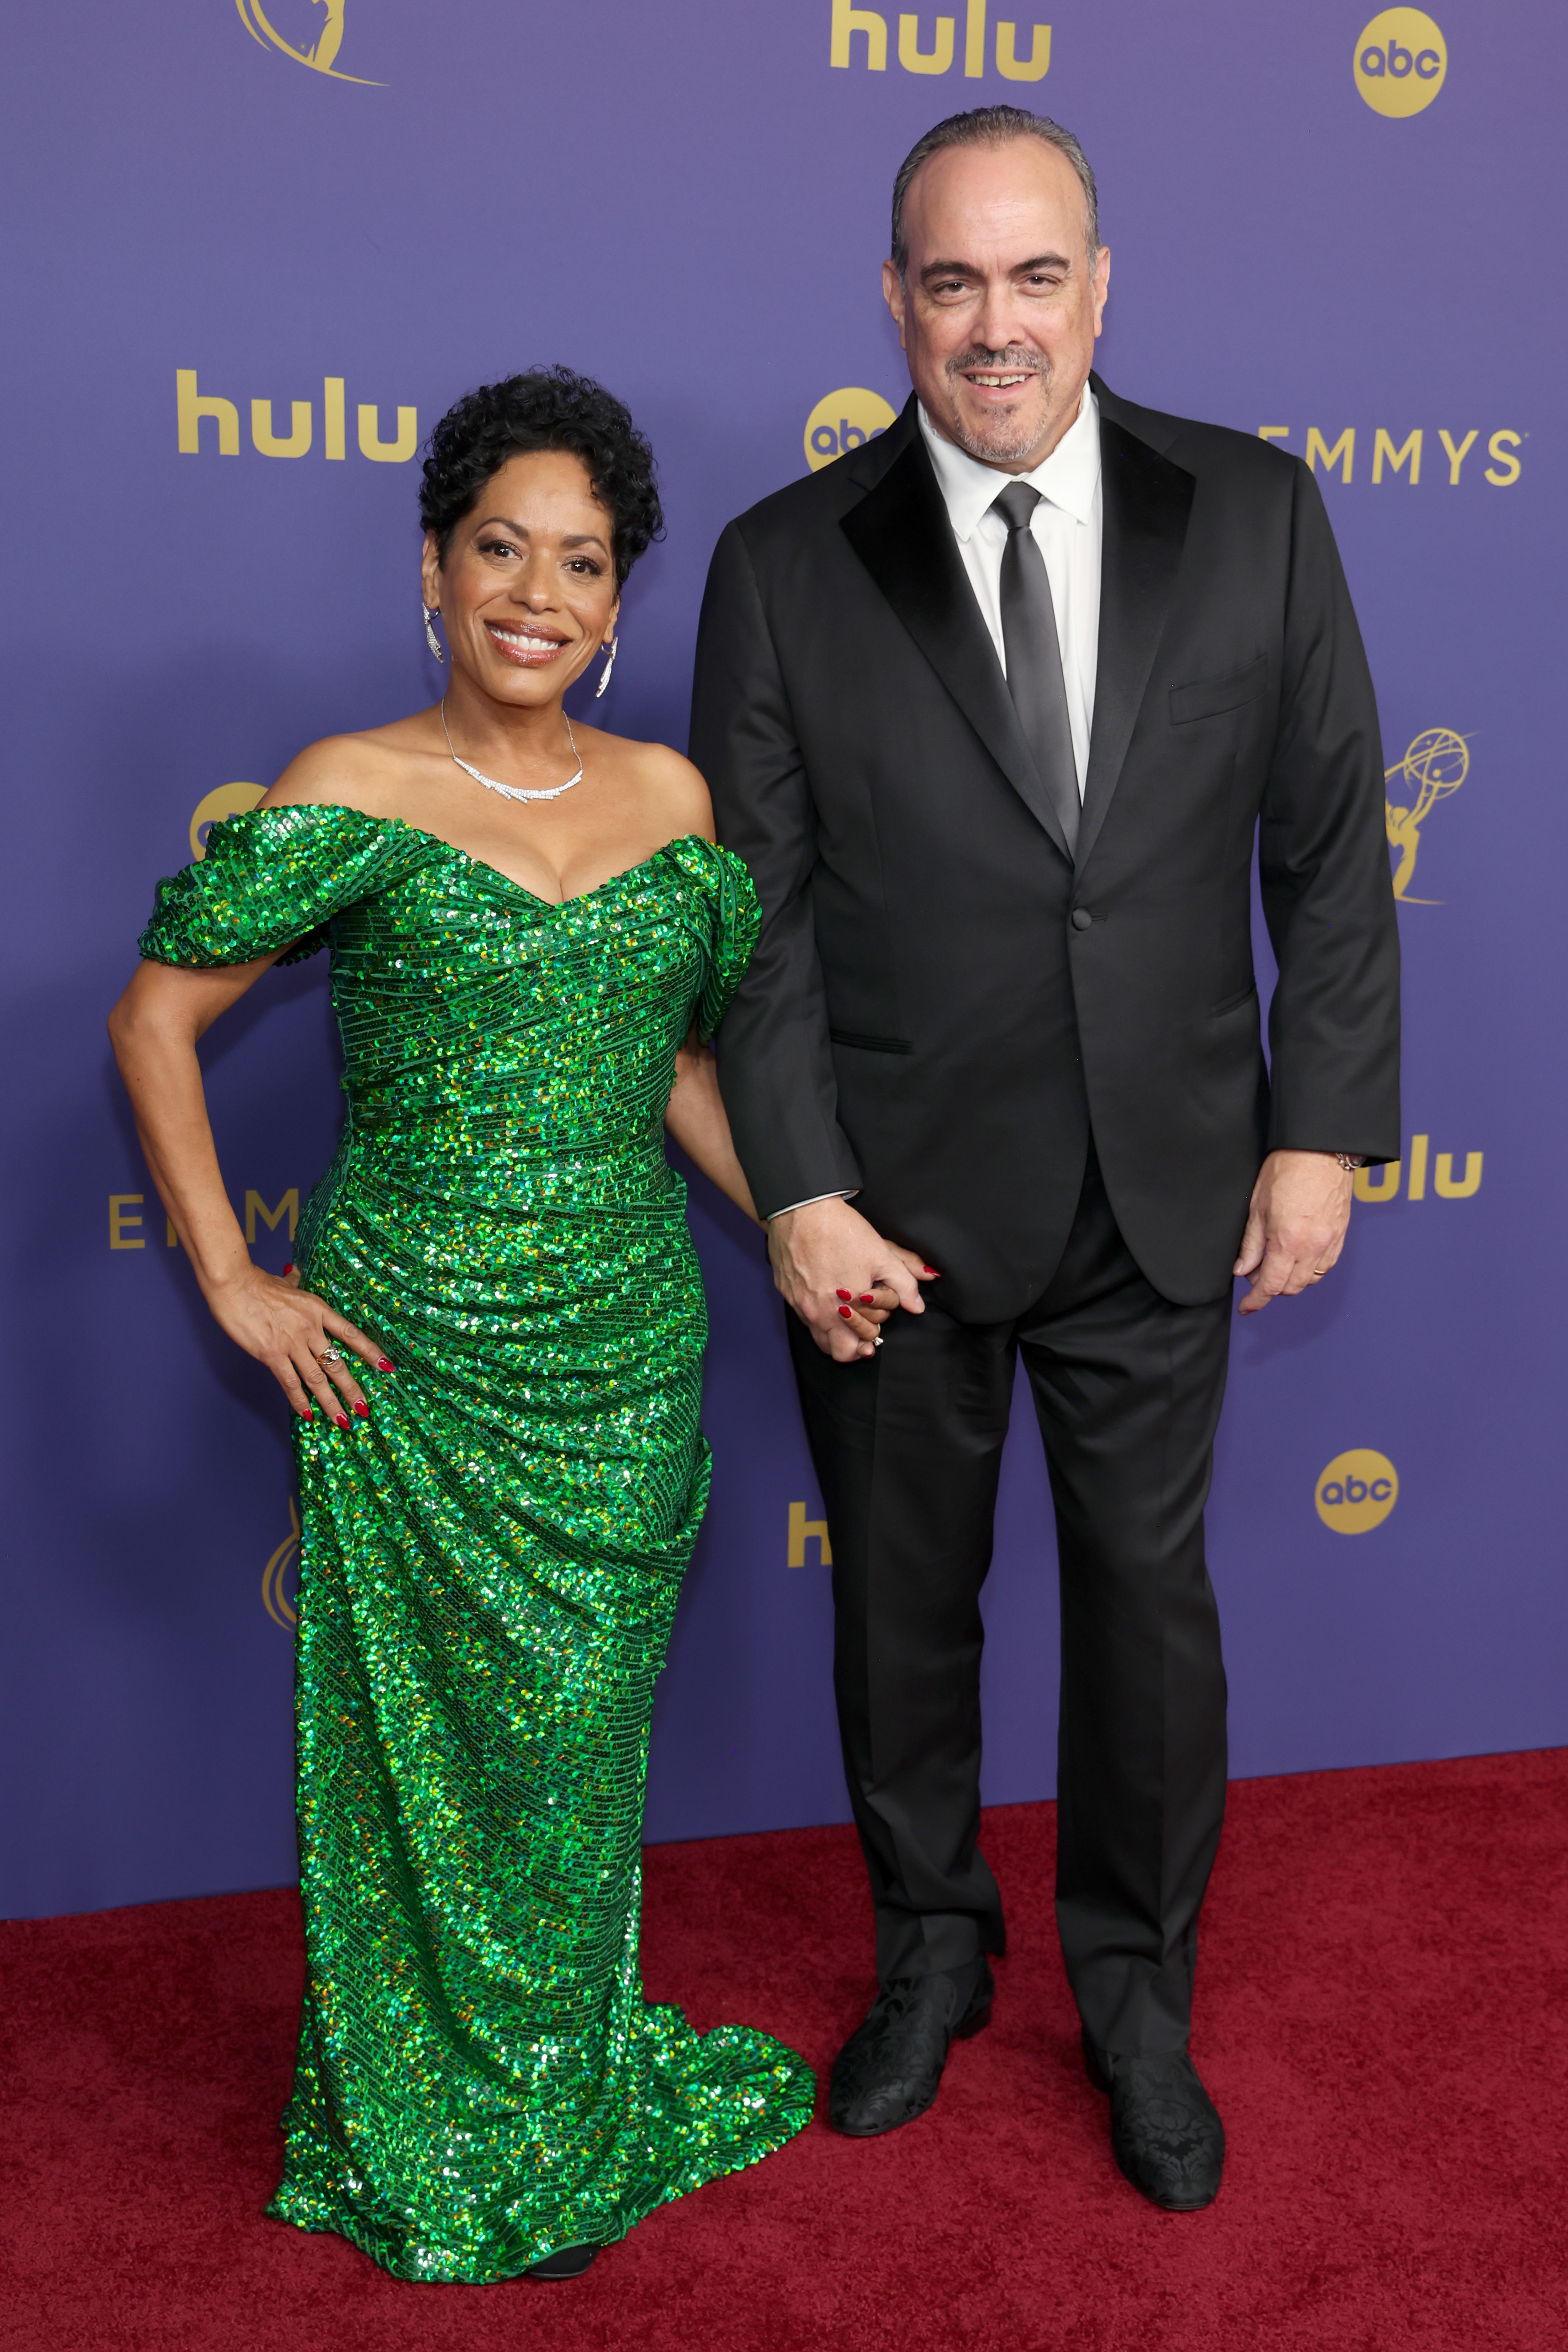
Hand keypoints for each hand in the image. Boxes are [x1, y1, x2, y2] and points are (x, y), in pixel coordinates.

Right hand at [202, 1260, 391, 1423]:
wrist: (234, 1284)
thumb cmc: (257, 1282)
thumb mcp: (285, 1281)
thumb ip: (294, 1283)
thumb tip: (295, 1273)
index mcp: (318, 1310)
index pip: (351, 1334)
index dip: (370, 1351)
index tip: (386, 1366)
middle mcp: (310, 1329)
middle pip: (338, 1364)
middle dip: (353, 1390)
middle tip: (364, 1409)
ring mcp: (292, 1343)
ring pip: (318, 1379)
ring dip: (331, 1403)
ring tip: (343, 1421)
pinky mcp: (272, 1354)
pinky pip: (290, 1383)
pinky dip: (300, 1401)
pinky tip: (308, 1414)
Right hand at [766, 1197, 936, 1360]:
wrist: (802, 1210)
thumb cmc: (842, 1231)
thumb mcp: (883, 1255)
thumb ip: (904, 1285)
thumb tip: (917, 1307)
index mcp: (845, 1310)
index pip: (859, 1345)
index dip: (872, 1334)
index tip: (875, 1324)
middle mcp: (818, 1314)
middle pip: (837, 1352)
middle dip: (853, 1343)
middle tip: (863, 1325)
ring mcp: (799, 1304)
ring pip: (818, 1336)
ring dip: (833, 1331)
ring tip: (846, 1310)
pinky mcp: (786, 1291)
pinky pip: (803, 1315)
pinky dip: (816, 1312)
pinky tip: (825, 1291)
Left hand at [1233, 1150, 1353, 1315]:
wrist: (1322, 1150)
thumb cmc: (1288, 1169)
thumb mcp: (1257, 1207)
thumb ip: (1251, 1244)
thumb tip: (1243, 1269)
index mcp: (1287, 1241)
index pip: (1271, 1285)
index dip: (1257, 1300)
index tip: (1247, 1307)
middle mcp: (1312, 1247)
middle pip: (1292, 1288)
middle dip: (1271, 1289)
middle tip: (1255, 1275)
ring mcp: (1330, 1242)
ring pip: (1310, 1279)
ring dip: (1292, 1281)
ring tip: (1276, 1265)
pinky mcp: (1341, 1235)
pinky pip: (1326, 1265)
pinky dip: (1310, 1270)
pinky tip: (1298, 1258)